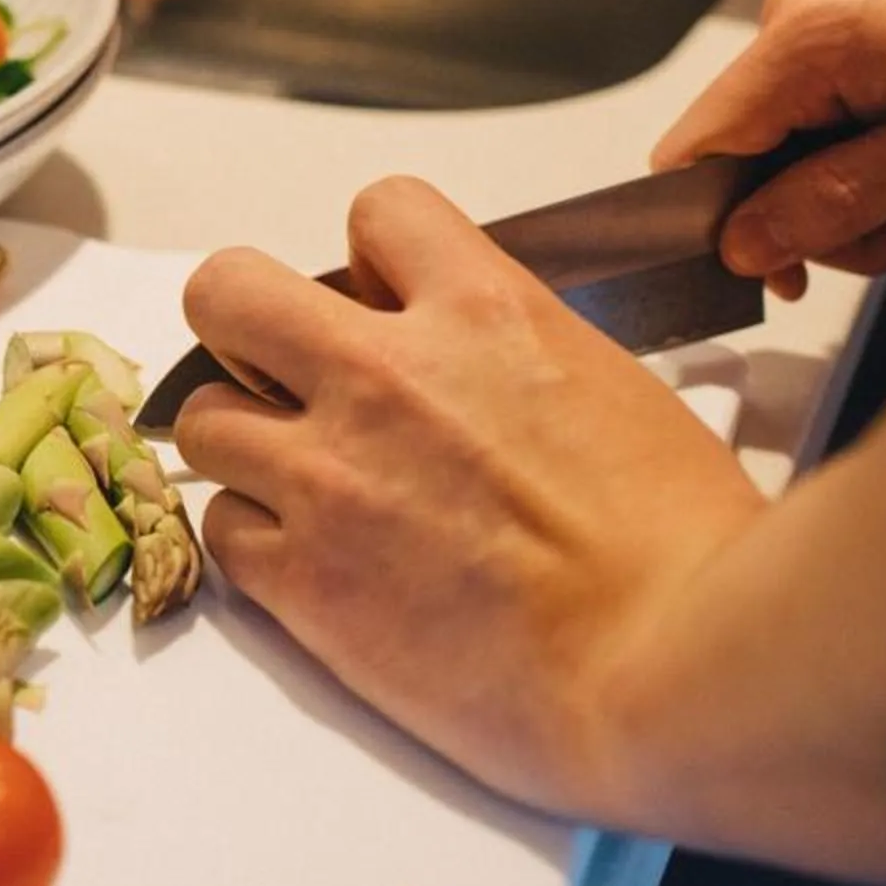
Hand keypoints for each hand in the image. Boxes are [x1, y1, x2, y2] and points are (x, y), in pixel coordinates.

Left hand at [177, 178, 765, 816]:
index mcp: (482, 312)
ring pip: (202, 418)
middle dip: (247, 326)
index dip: (377, 260)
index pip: (377, 212)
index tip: (390, 304)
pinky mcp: (304, 581)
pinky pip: (220, 529)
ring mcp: (330, 477)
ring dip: (246, 445)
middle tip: (287, 375)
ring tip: (306, 485)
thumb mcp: (615, 390)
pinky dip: (256, 543)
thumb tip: (475, 366)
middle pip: (226, 290)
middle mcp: (385, 377)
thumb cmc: (683, 550)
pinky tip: (313, 562)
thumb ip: (515, 354)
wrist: (671, 672)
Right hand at [656, 0, 885, 299]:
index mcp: (803, 36)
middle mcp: (800, 6)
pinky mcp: (872, 5)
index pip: (696, 153)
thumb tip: (744, 243)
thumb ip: (838, 202)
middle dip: (848, 208)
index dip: (728, 227)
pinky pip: (850, 103)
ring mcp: (836, 1)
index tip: (787, 276)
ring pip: (813, 139)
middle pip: (762, 157)